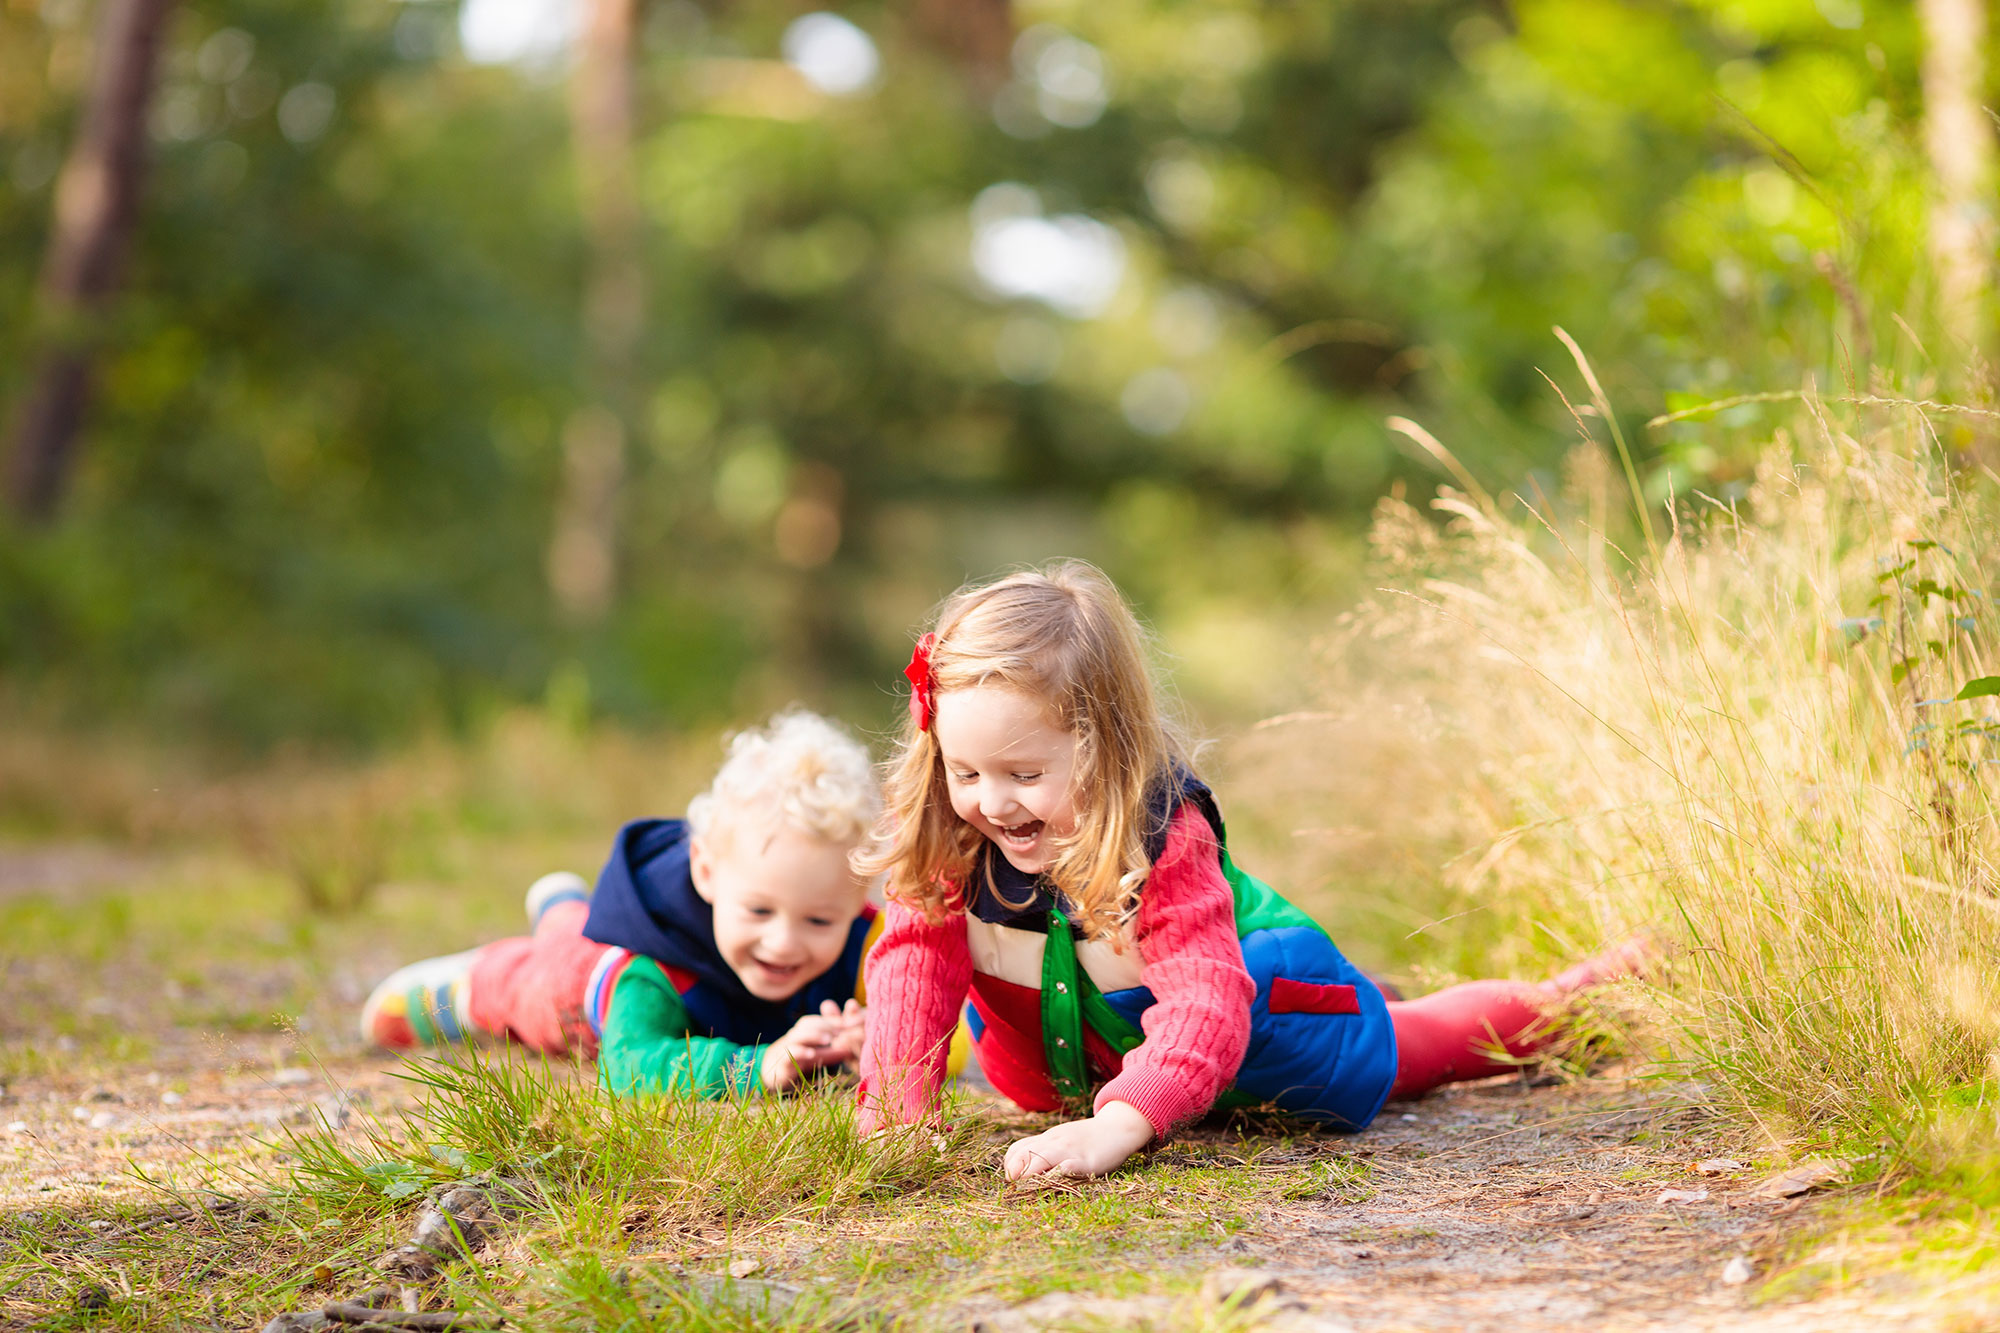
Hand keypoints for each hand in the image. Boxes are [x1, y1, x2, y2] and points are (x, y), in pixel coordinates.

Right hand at [761, 1000, 866, 1092]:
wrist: (770, 1071)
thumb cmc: (798, 1059)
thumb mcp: (816, 1054)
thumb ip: (833, 1051)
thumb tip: (852, 1049)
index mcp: (803, 1031)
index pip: (819, 1020)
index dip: (834, 1020)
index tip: (851, 1023)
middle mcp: (795, 1036)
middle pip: (808, 1024)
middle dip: (825, 1025)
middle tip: (842, 1029)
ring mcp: (787, 1047)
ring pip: (798, 1035)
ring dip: (814, 1035)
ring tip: (828, 1039)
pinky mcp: (781, 1061)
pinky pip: (789, 1053)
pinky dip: (799, 1052)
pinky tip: (811, 1053)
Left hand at [1003, 1101, 1153, 1180]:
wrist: (1118, 1127)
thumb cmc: (1087, 1138)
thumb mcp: (1061, 1139)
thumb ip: (1044, 1149)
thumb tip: (1023, 1167)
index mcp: (1047, 1139)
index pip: (1017, 1149)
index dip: (1010, 1165)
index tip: (1012, 1179)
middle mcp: (1055, 1143)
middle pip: (1024, 1154)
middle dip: (1015, 1172)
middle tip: (1016, 1188)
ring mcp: (1070, 1151)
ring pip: (1041, 1159)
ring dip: (1030, 1174)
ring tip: (1026, 1188)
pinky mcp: (1087, 1161)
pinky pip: (1069, 1166)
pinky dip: (1059, 1173)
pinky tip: (1054, 1181)